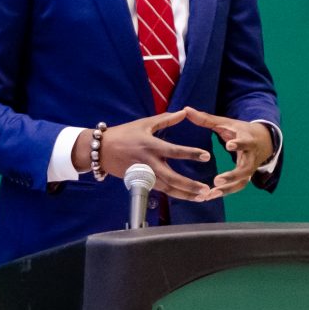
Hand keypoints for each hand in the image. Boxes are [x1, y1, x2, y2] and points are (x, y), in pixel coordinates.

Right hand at [72, 110, 212, 200]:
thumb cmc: (124, 134)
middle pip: (172, 177)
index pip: (174, 151)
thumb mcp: (144, 123)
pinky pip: (161, 190)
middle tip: (207, 190)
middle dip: (190, 185)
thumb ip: (166, 119)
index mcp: (151, 145)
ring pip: (167, 188)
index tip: (207, 156)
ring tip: (202, 196)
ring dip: (185, 194)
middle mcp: (149, 162)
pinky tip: (188, 196)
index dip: (191, 154)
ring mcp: (145, 174)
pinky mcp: (142, 182)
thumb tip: (184, 112)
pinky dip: (175, 194)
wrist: (101, 150)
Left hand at [183, 107, 273, 197]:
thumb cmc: (240, 130)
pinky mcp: (246, 177)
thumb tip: (186, 109)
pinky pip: (237, 187)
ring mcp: (250, 168)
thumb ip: (206, 119)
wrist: (263, 141)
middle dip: (232, 175)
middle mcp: (251, 156)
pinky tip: (210, 196)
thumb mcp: (226, 123)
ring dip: (227, 189)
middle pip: (245, 168)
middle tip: (217, 180)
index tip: (229, 146)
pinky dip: (225, 192)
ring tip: (211, 193)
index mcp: (248, 139)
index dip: (238, 144)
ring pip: (242, 181)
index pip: (245, 142)